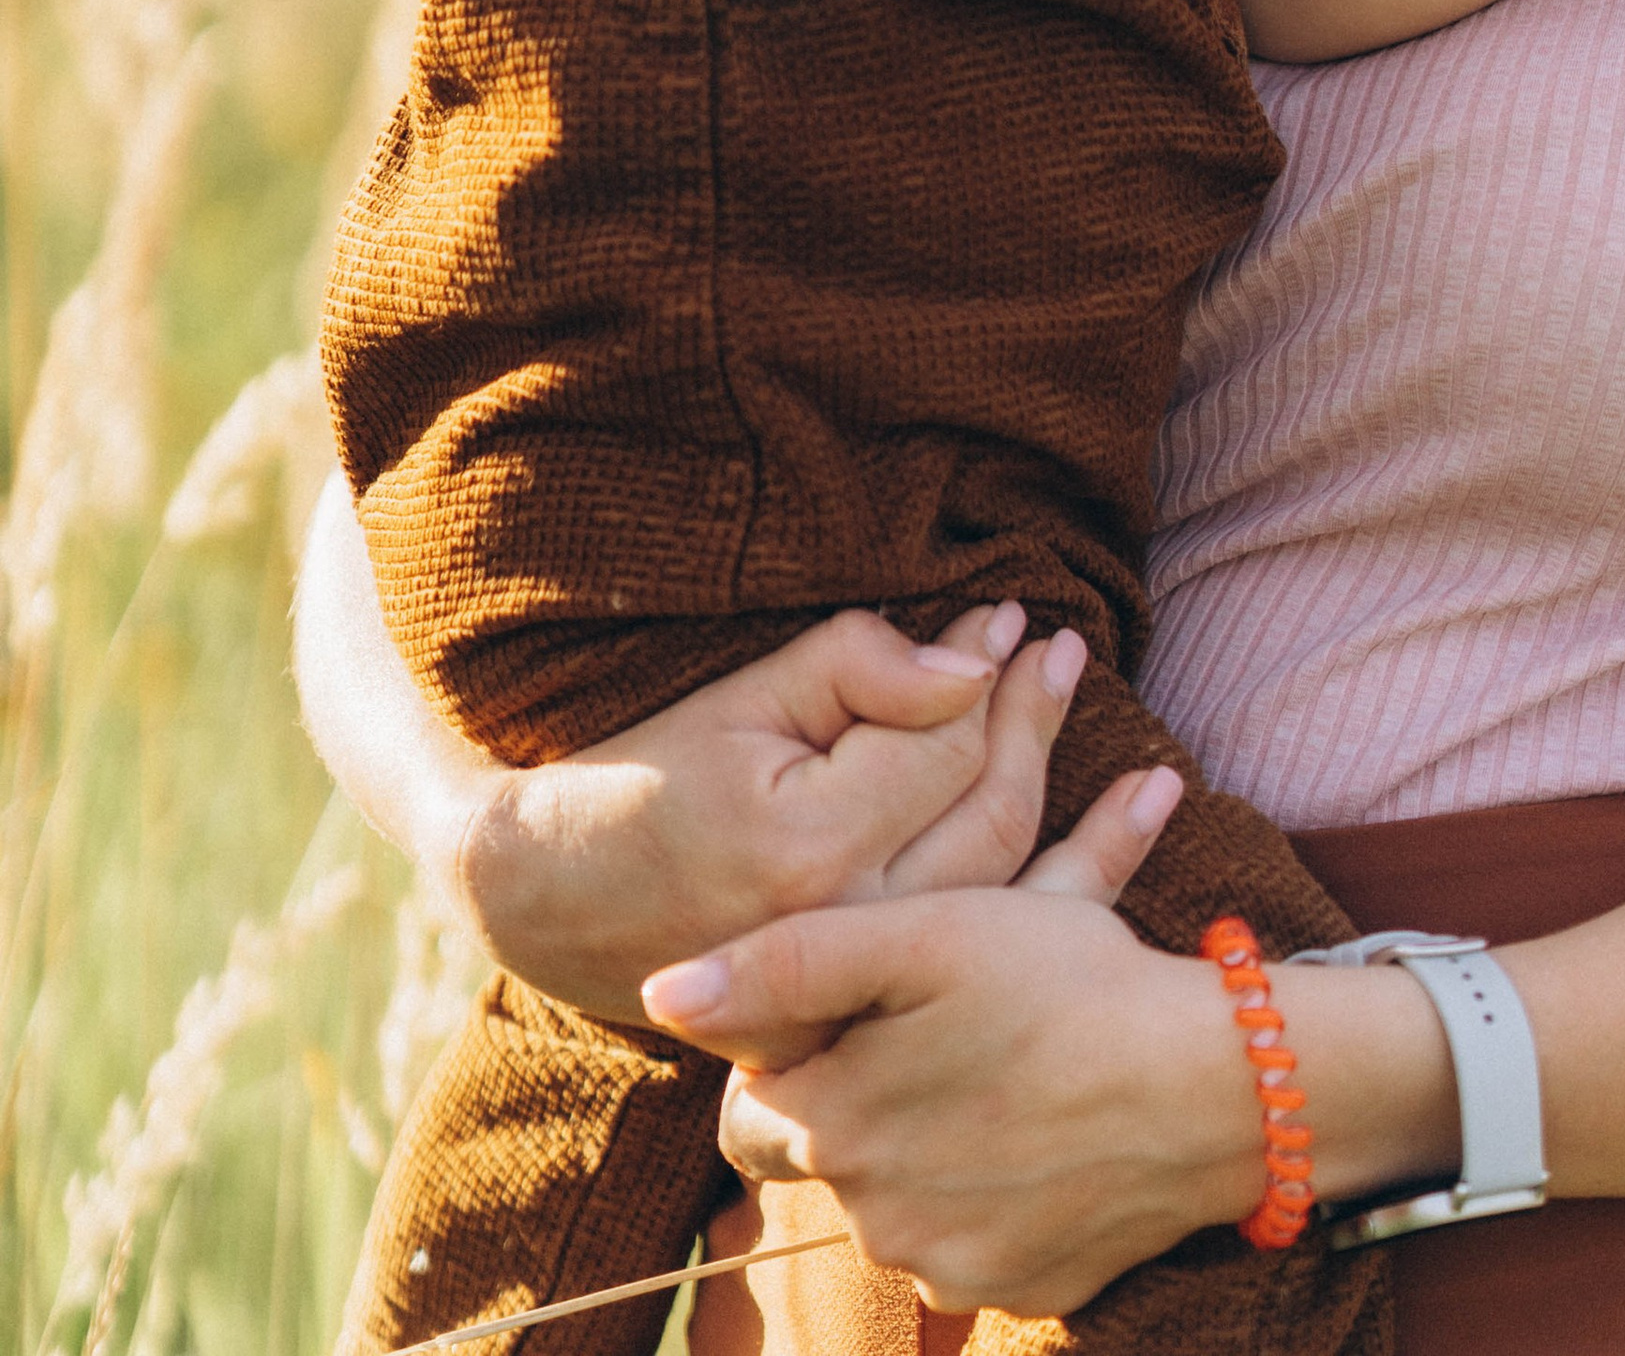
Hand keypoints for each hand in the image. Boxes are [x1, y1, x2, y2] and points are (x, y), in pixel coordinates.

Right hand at [453, 603, 1109, 1021]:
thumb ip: (858, 669)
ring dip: (1048, 795)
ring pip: (994, 886)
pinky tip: (1064, 832)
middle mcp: (842, 935)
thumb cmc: (647, 775)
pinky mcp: (851, 1016)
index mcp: (808, 853)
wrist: (549, 895)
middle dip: (1033, 723)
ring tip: (1062, 714)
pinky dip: (1022, 880)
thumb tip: (973, 664)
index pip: (943, 746)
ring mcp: (851, 991)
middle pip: (988, 819)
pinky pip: (960, 941)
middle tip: (1062, 652)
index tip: (1009, 618)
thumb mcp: (743, 698)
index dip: (984, 671)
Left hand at [648, 892, 1263, 1314]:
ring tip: (998, 1071)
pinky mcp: (1021, 1292)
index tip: (864, 1005)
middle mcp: (875, 1221)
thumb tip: (663, 993)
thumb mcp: (925, 935)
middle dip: (856, 1103)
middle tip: (936, 1032)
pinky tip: (1038, 1131)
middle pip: (821, 1159)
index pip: (748, 1110)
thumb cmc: (1066, 984)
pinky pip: (968, 1243)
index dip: (793, 1048)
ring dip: (921, 1147)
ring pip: (894, 1203)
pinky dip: (987, 1194)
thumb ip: (786, 963)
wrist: (1216, 1085)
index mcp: (837, 1129)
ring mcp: (949, 1269)